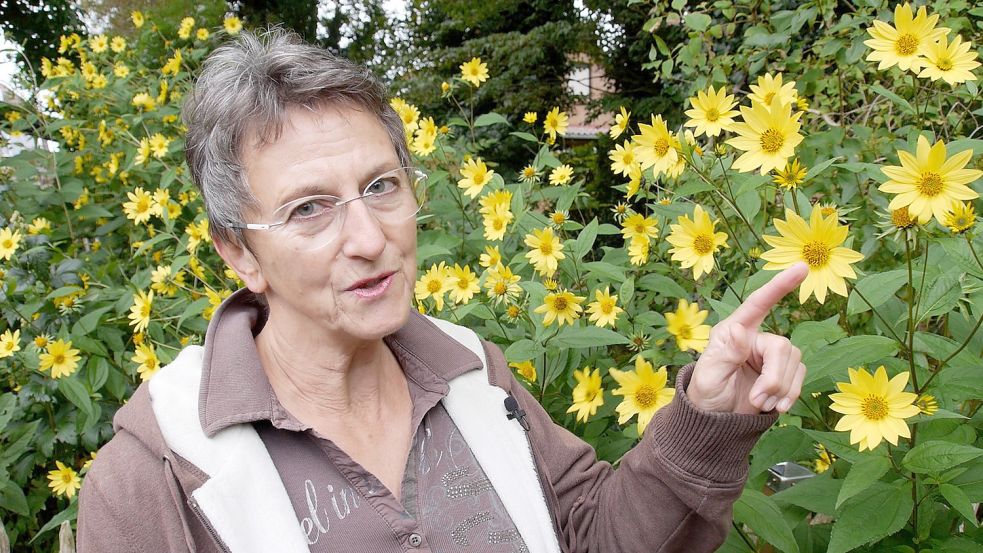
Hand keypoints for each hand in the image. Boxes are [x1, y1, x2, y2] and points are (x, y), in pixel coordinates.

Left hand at [687, 262, 808, 414]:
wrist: (716, 421)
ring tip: (760, 404)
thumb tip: (739, 330)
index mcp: (734, 331)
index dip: (779, 285)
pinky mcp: (784, 373)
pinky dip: (790, 396)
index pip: (758, 303)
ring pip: (795, 364)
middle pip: (782, 347)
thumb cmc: (705, 394)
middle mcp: (755, 338)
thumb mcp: (709, 375)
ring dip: (780, 390)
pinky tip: (774, 407)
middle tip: (757, 399)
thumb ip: (726, 353)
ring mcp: (771, 356)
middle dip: (774, 379)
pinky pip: (800, 379)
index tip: (801, 267)